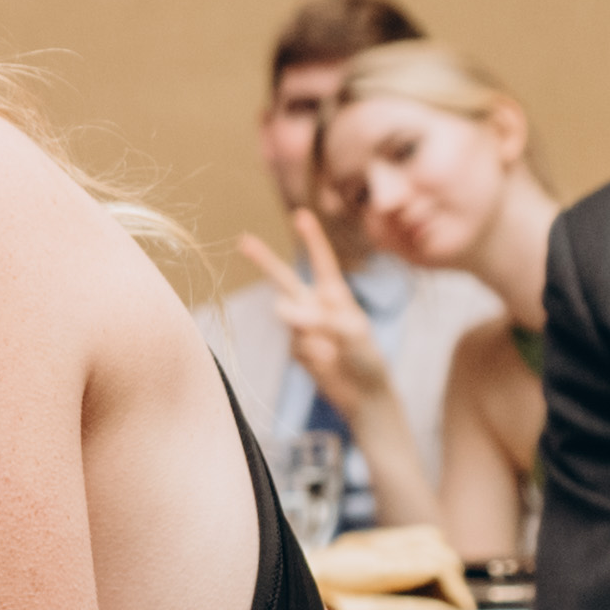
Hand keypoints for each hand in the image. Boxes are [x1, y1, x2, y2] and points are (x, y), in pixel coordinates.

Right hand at [234, 211, 391, 417]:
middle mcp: (316, 306)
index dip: (312, 239)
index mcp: (336, 296)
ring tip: (328, 348)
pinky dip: (309, 353)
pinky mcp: (296, 348)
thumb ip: (317, 317)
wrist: (363, 394)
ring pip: (288, 317)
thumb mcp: (351, 333)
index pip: (321, 262)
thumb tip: (281, 309)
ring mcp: (303, 327)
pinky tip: (324, 363)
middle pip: (284, 278)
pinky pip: (293, 343)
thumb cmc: (366, 357)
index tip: (301, 215)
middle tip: (243, 240)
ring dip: (305, 328)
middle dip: (264, 260)